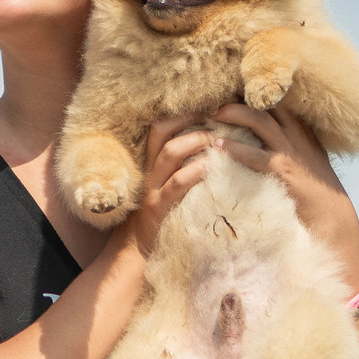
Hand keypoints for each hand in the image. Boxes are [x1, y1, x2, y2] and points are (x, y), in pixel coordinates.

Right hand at [124, 114, 219, 256]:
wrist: (142, 249)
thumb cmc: (166, 213)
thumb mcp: (171, 186)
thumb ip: (185, 167)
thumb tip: (217, 146)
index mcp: (153, 163)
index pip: (160, 127)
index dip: (182, 114)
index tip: (207, 109)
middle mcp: (150, 171)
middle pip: (162, 133)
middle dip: (190, 123)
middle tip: (216, 122)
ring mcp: (154, 189)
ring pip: (170, 153)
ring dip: (195, 142)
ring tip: (217, 141)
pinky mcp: (161, 207)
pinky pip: (179, 183)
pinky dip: (197, 171)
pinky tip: (212, 168)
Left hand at [207, 103, 358, 274]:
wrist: (330, 214)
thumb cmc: (313, 188)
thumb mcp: (305, 155)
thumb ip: (288, 139)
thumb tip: (263, 130)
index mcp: (301, 127)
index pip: (276, 99)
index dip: (252, 89)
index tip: (230, 86)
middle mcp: (296, 133)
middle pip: (266, 102)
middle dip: (239, 96)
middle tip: (214, 98)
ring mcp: (290, 150)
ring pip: (259, 120)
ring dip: (233, 114)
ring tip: (211, 114)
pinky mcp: (283, 170)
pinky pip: (255, 154)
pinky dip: (235, 148)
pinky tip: (217, 146)